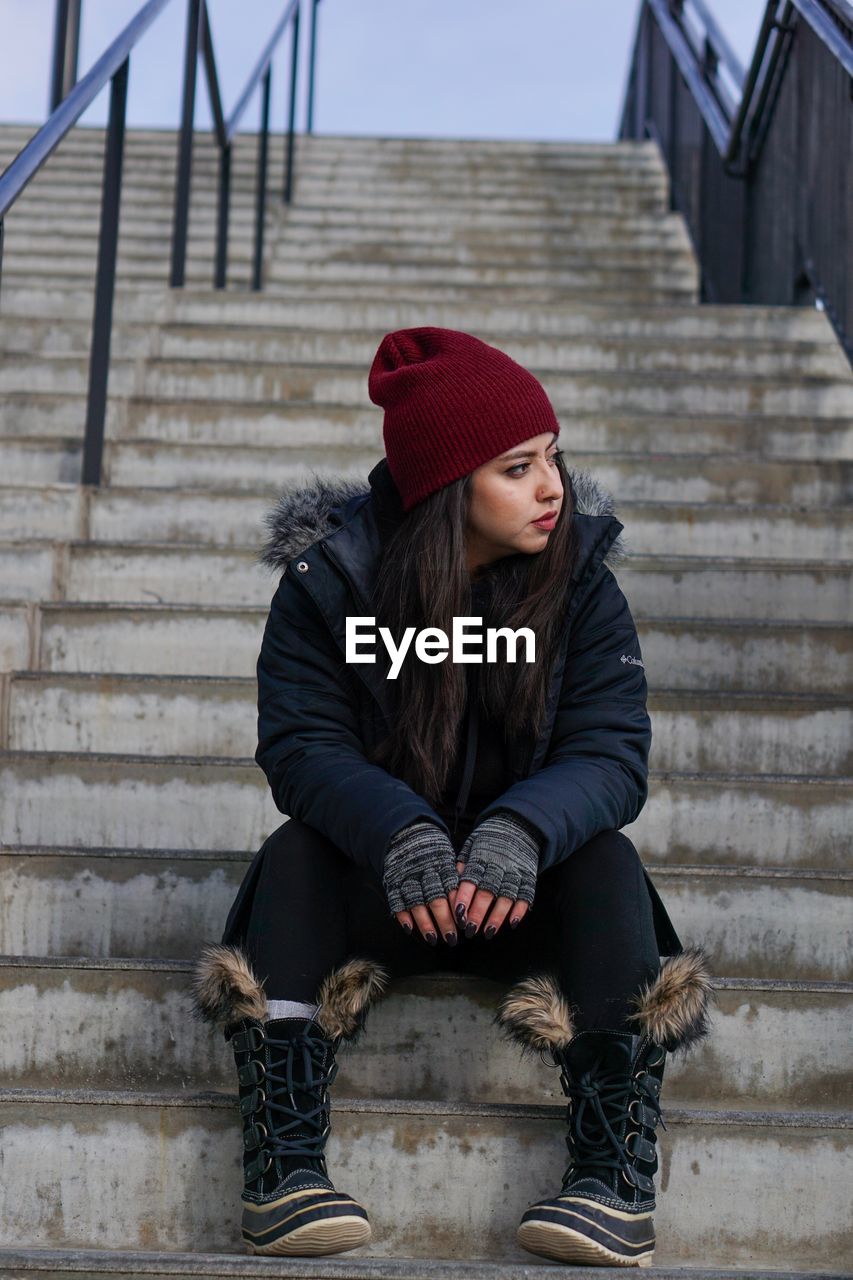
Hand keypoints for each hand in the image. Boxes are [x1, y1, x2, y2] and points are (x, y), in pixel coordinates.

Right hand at [383, 820, 459, 946]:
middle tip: (452, 938)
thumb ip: (455, 877)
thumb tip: (467, 901)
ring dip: (425, 924)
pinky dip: (403, 916)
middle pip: (436, 900)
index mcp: (442, 864)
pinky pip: (397, 900)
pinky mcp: (393, 881)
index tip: (464, 923)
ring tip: (433, 938)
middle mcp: (425, 872)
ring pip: (417, 903)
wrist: (405, 832)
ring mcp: (407, 877)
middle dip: (445, 921)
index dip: (458, 908)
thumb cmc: (432, 848)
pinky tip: (410, 928)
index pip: (452, 889)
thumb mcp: (447, 856)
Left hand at [451, 811, 538, 940]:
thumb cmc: (489, 840)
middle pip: (487, 892)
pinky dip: (520, 911)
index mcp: (481, 858)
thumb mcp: (472, 845)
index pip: (470, 880)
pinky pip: (526, 896)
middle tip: (470, 930)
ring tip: (488, 932)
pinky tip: (511, 923)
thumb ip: (462, 864)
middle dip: (478, 913)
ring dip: (497, 916)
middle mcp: (498, 866)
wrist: (519, 826)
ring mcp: (515, 872)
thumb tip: (450, 884)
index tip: (458, 914)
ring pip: (506, 897)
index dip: (464, 898)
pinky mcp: (529, 878)